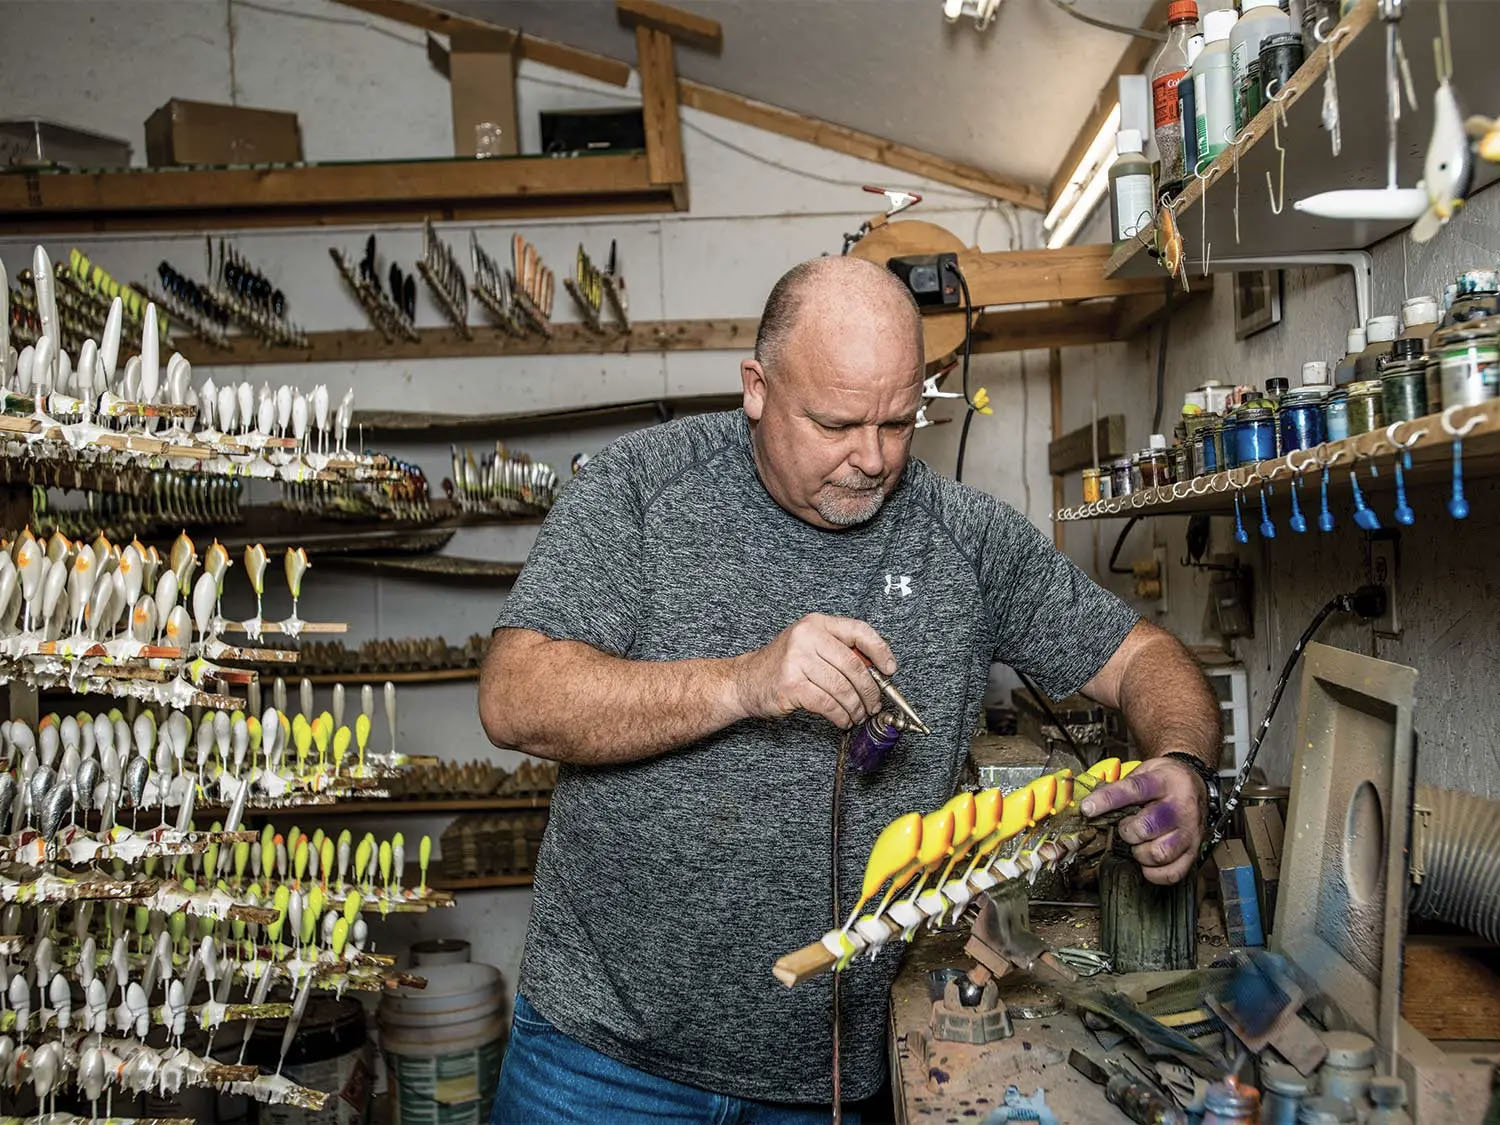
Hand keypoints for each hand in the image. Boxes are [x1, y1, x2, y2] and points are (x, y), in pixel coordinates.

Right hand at [733, 614, 895, 728]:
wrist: (745, 680)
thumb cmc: (782, 665)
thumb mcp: (808, 645)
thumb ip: (838, 650)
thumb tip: (876, 671)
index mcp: (816, 623)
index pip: (859, 630)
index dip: (880, 650)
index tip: (889, 669)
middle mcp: (807, 637)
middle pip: (854, 666)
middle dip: (870, 690)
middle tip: (874, 704)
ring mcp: (797, 660)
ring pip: (843, 688)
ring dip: (856, 707)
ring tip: (858, 715)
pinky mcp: (791, 685)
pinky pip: (828, 704)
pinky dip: (841, 716)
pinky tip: (842, 720)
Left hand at [1079, 756, 1206, 885]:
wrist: (1198, 783)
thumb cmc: (1164, 781)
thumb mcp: (1144, 771)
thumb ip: (1120, 787)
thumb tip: (1089, 805)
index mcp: (1164, 782)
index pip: (1133, 790)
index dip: (1107, 800)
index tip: (1087, 809)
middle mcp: (1180, 807)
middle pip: (1147, 827)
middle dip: (1127, 832)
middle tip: (1125, 829)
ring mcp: (1190, 831)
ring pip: (1160, 853)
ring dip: (1140, 854)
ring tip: (1137, 845)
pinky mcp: (1194, 850)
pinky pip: (1173, 872)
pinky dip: (1154, 873)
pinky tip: (1146, 863)